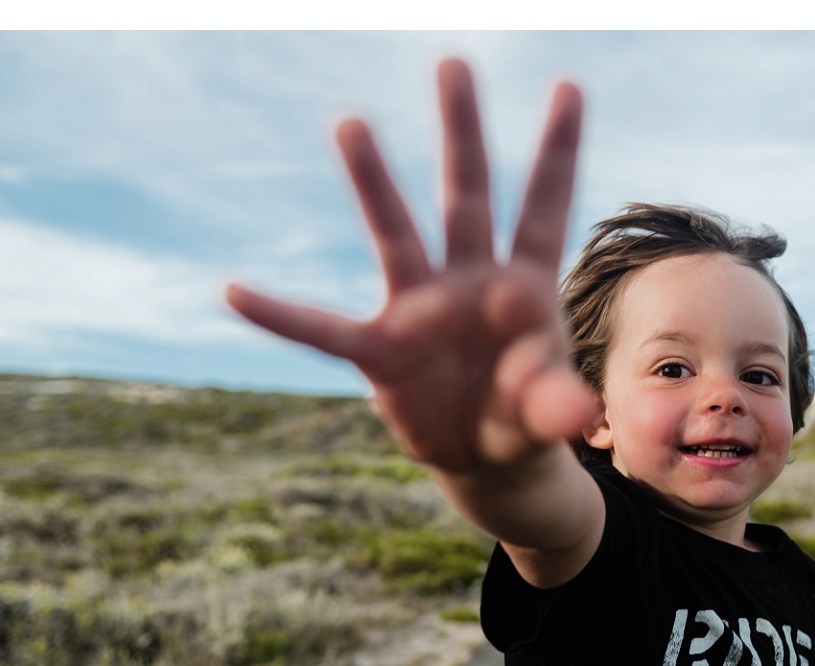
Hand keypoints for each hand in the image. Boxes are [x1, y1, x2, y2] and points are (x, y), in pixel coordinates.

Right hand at [225, 59, 600, 474]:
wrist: (484, 454)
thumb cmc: (522, 411)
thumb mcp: (545, 410)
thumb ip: (557, 403)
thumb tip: (579, 416)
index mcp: (523, 283)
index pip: (544, 208)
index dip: (557, 152)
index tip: (569, 86)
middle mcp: (469, 279)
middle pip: (466, 195)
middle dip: (463, 132)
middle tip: (454, 62)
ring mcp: (419, 309)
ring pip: (397, 234)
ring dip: (375, 182)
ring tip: (351, 121)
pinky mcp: (382, 352)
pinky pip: (324, 330)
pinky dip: (281, 316)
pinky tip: (235, 292)